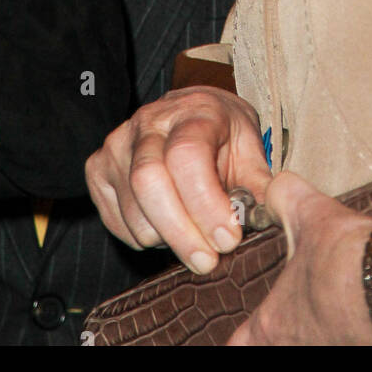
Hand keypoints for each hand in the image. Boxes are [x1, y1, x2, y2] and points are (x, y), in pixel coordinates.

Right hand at [85, 87, 270, 273]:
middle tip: (209, 260)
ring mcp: (117, 144)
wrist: (189, 112)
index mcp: (192, 111)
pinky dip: (143, 238)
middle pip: (149, 182)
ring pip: (134, 210)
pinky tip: (166, 225)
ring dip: (166, 238)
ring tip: (193, 235)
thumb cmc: (222, 135)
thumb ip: (259, 184)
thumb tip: (274, 217)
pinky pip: (116, 221)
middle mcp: (148, 122)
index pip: (186, 156)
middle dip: (181, 233)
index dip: (206, 203)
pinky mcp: (97, 168)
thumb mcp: (250, 149)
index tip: (228, 238)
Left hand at [229, 171, 371, 345]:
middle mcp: (299, 346)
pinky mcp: (370, 348)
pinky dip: (352, 331)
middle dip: (282, 334)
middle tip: (289, 318)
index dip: (239, 336)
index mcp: (275, 322)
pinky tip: (365, 313)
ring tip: (331, 311)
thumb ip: (283, 197)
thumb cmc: (345, 257)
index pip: (240, 343)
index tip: (241, 331)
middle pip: (276, 348)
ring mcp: (334, 350)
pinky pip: (351, 341)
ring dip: (321, 332)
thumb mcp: (307, 212)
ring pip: (315, 345)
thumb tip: (274, 187)